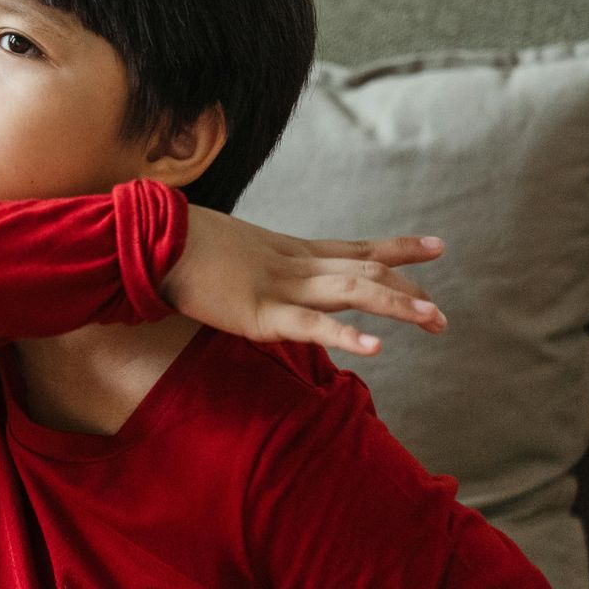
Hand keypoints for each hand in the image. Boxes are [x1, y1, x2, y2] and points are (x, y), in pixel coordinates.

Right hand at [160, 210, 445, 355]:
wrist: (146, 238)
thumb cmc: (170, 242)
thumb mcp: (219, 248)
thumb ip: (238, 259)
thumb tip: (234, 263)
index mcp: (283, 250)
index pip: (352, 248)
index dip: (396, 249)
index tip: (436, 247)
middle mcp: (290, 265)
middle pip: (364, 273)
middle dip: (407, 291)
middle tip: (442, 316)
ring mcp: (278, 288)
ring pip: (353, 292)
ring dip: (398, 305)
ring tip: (435, 321)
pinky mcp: (258, 315)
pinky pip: (311, 327)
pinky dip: (345, 337)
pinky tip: (375, 349)